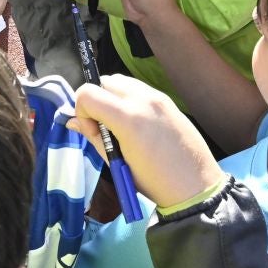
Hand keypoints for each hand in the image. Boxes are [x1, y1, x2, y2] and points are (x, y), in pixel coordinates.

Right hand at [68, 76, 220, 209]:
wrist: (195, 186)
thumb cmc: (154, 181)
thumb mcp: (117, 163)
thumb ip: (93, 137)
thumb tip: (73, 122)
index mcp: (128, 118)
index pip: (87, 93)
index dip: (81, 112)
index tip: (92, 132)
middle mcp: (143, 100)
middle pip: (104, 82)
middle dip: (96, 102)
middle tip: (103, 128)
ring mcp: (158, 97)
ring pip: (121, 81)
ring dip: (112, 97)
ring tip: (119, 125)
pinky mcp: (167, 100)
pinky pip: (139, 88)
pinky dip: (128, 98)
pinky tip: (135, 124)